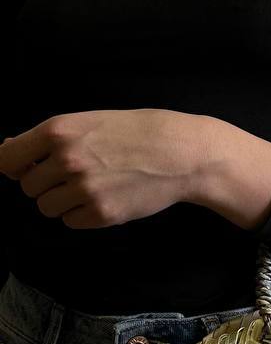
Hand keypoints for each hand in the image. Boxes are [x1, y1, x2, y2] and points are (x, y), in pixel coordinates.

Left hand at [0, 107, 217, 228]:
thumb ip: (50, 138)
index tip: (23, 169)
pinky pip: (71, 222)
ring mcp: (84, 190)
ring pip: (47, 208)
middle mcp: (67, 161)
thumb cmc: (138, 131)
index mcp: (58, 132)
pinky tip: (103, 198)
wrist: (181, 153)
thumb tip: (9, 149)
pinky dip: (81, 215)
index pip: (6, 159)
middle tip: (72, 175)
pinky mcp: (101, 214)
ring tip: (89, 187)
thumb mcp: (90, 121)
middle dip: (45, 184)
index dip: (13, 167)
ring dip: (62, 201)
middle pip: (28, 187)